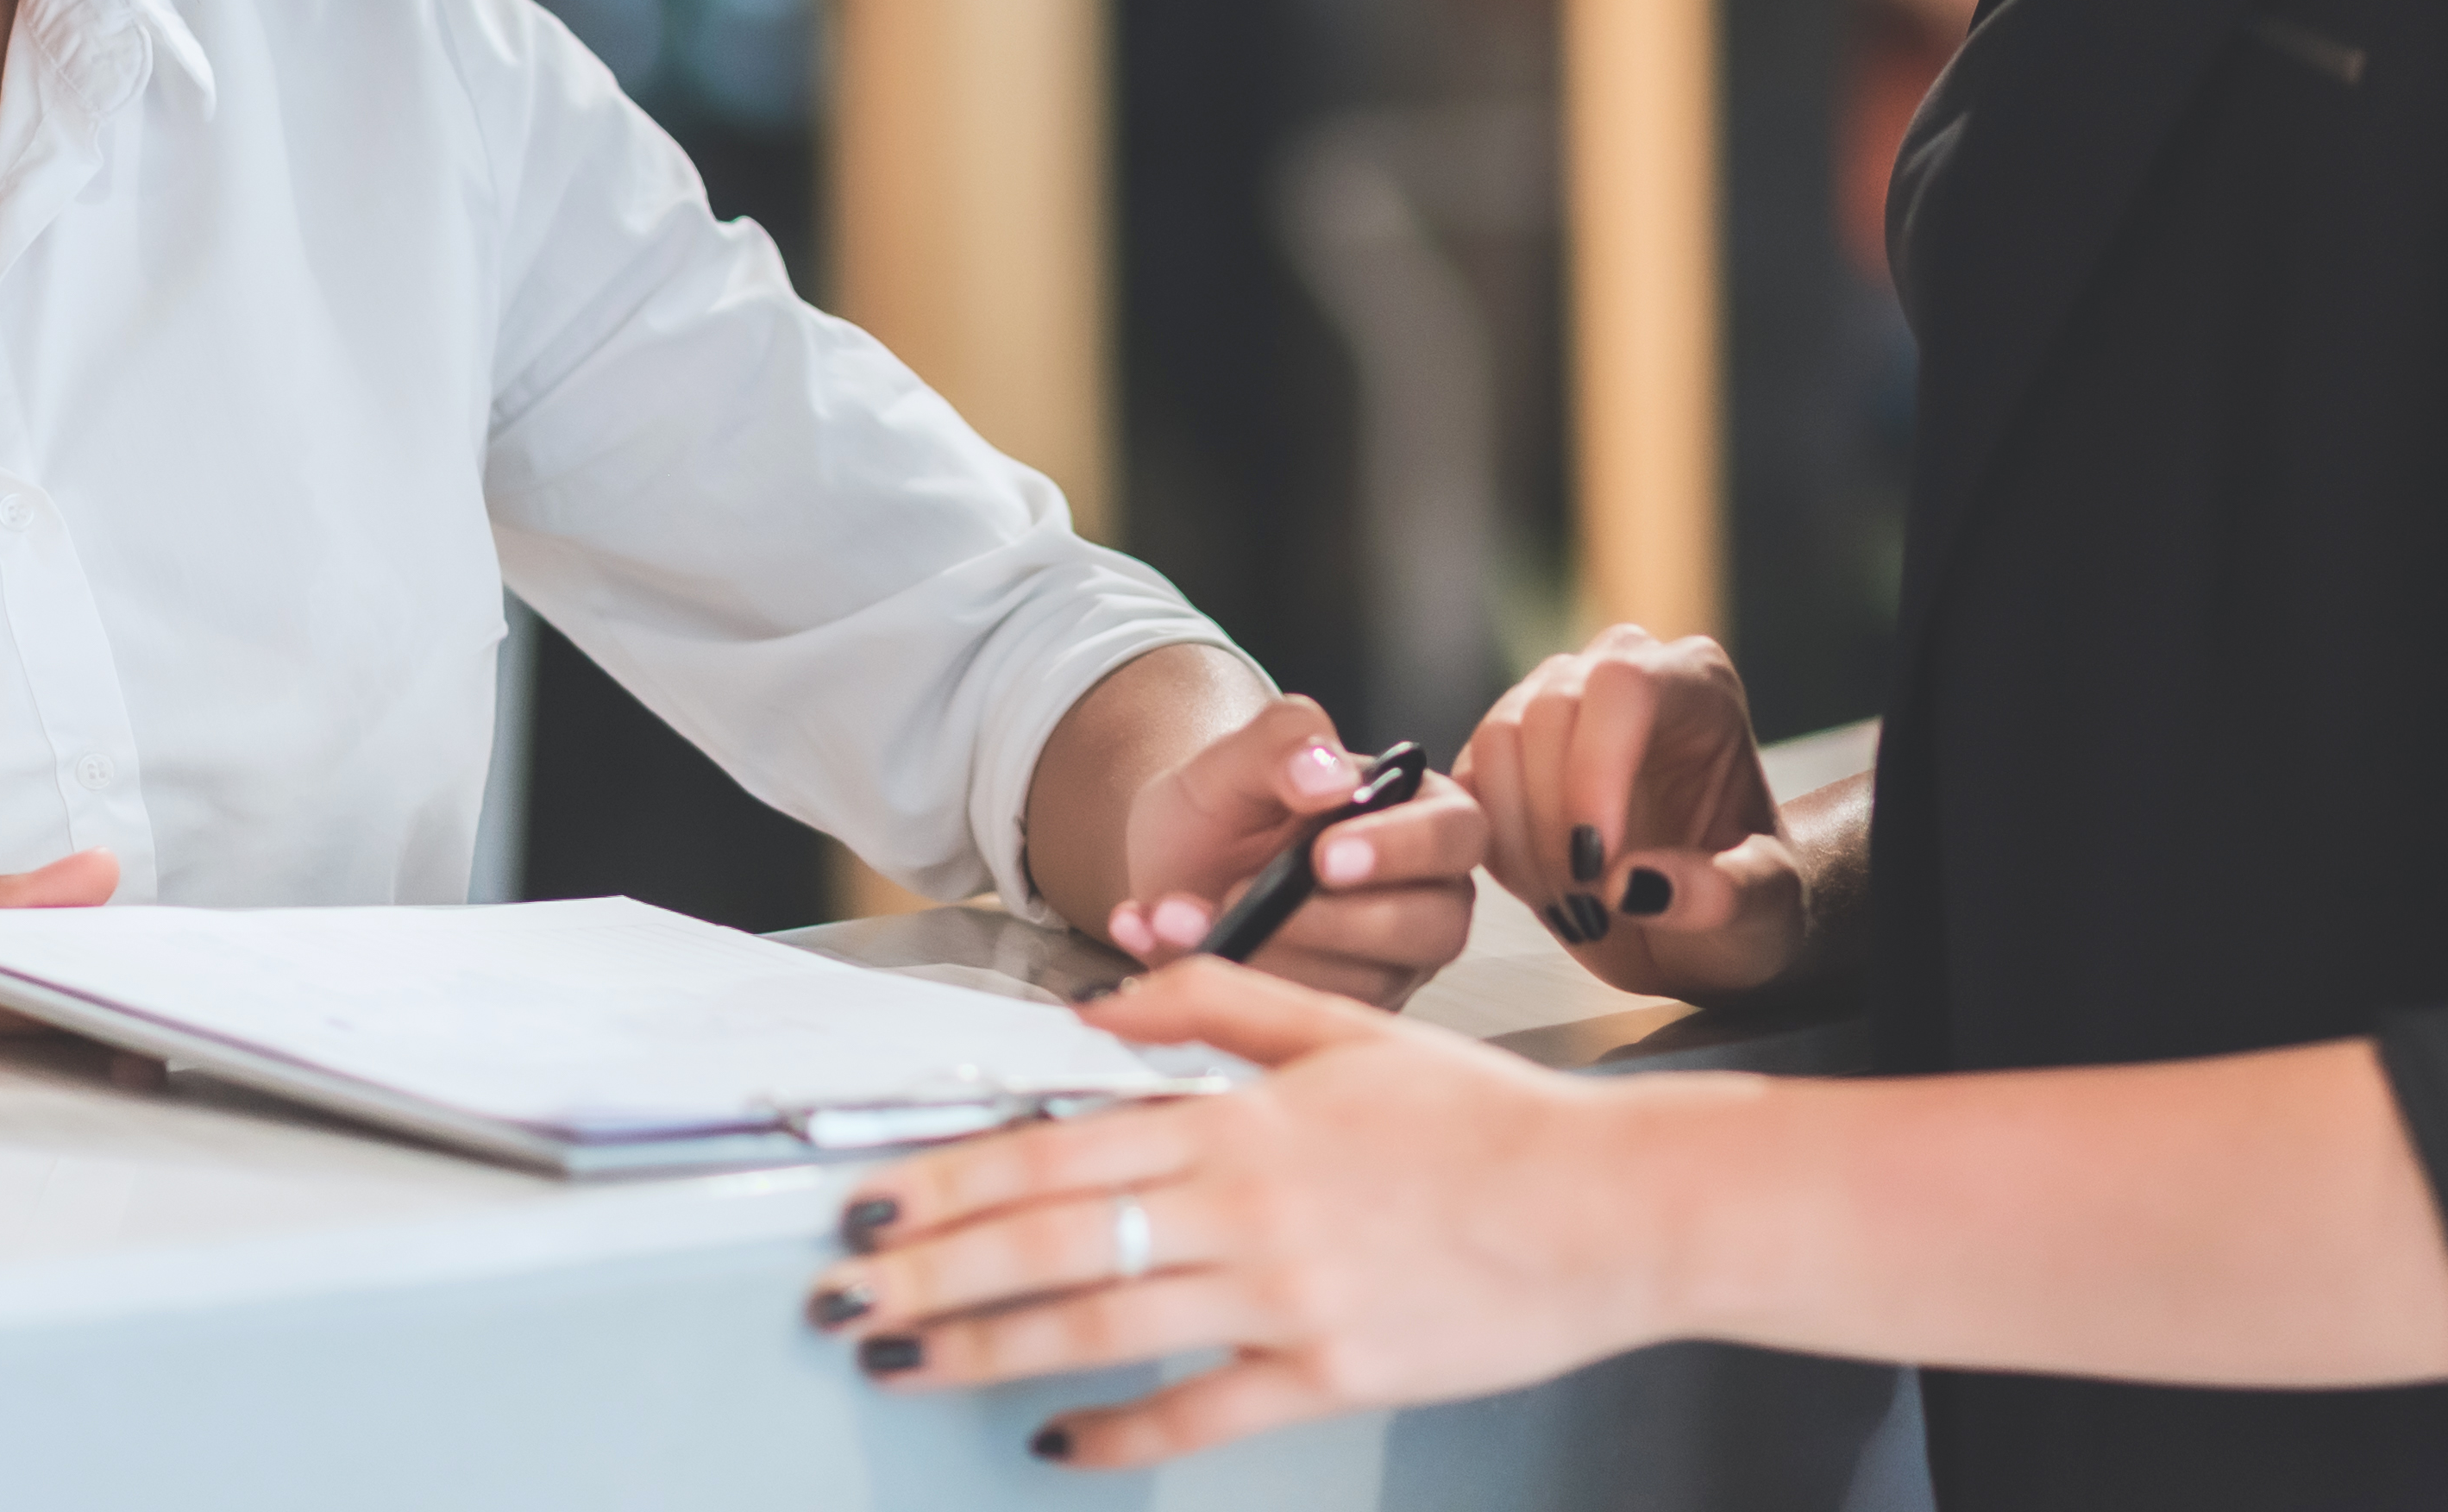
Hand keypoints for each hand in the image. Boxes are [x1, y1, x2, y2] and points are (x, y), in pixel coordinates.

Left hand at [810, 954, 1656, 1466]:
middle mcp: (1249, 1208)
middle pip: (1054, 1240)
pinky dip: (1118, 1433)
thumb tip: (1100, 1008)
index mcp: (1244, 1120)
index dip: (954, 1177)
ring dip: (984, 1347)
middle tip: (840, 1294)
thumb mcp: (1346, 1034)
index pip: (1062, 1149)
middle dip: (933, 1270)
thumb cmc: (1484, 1122)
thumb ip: (1216, 1007)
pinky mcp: (1329, 1372)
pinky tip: (1051, 1440)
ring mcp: (1286, 1297)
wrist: (1607, 1208)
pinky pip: (1199, 1412)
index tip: (873, 1199)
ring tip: (899, 1360)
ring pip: (1101, 1328)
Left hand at [1092, 695, 1488, 1009]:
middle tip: (1249, 899)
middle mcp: (1424, 896)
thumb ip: (1283, 740)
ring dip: (1267, 955)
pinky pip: (1308, 1020)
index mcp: (1422, 813)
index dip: (1403, 849)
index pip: (1457, 833)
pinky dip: (1232, 986)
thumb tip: (1330, 775)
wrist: (1177, 863)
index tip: (1325, 855)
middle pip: (1433, 926)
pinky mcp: (1342, 1012)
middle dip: (1337, 922)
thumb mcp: (1237, 756)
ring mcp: (1389, 964)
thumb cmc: (1228, 804)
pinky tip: (1173, 943)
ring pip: (1367, 984)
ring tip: (1183, 915)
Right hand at [1461, 626, 1798, 1000]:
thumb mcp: (1763, 913)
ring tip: (1575, 903)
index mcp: (1696, 684)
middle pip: (1548, 709)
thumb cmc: (1748, 907)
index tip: (1600, 869)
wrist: (1708, 929)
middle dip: (1556, 822)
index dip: (1594, 771)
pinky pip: (1466, 780)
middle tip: (1593, 905)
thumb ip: (1721, 895)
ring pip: (1497, 739)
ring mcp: (1555, 701)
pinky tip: (1543, 889)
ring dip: (1522, 839)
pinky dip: (1493, 844)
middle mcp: (1619, 671)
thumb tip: (1635, 884)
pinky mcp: (1507, 750)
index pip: (1623, 684)